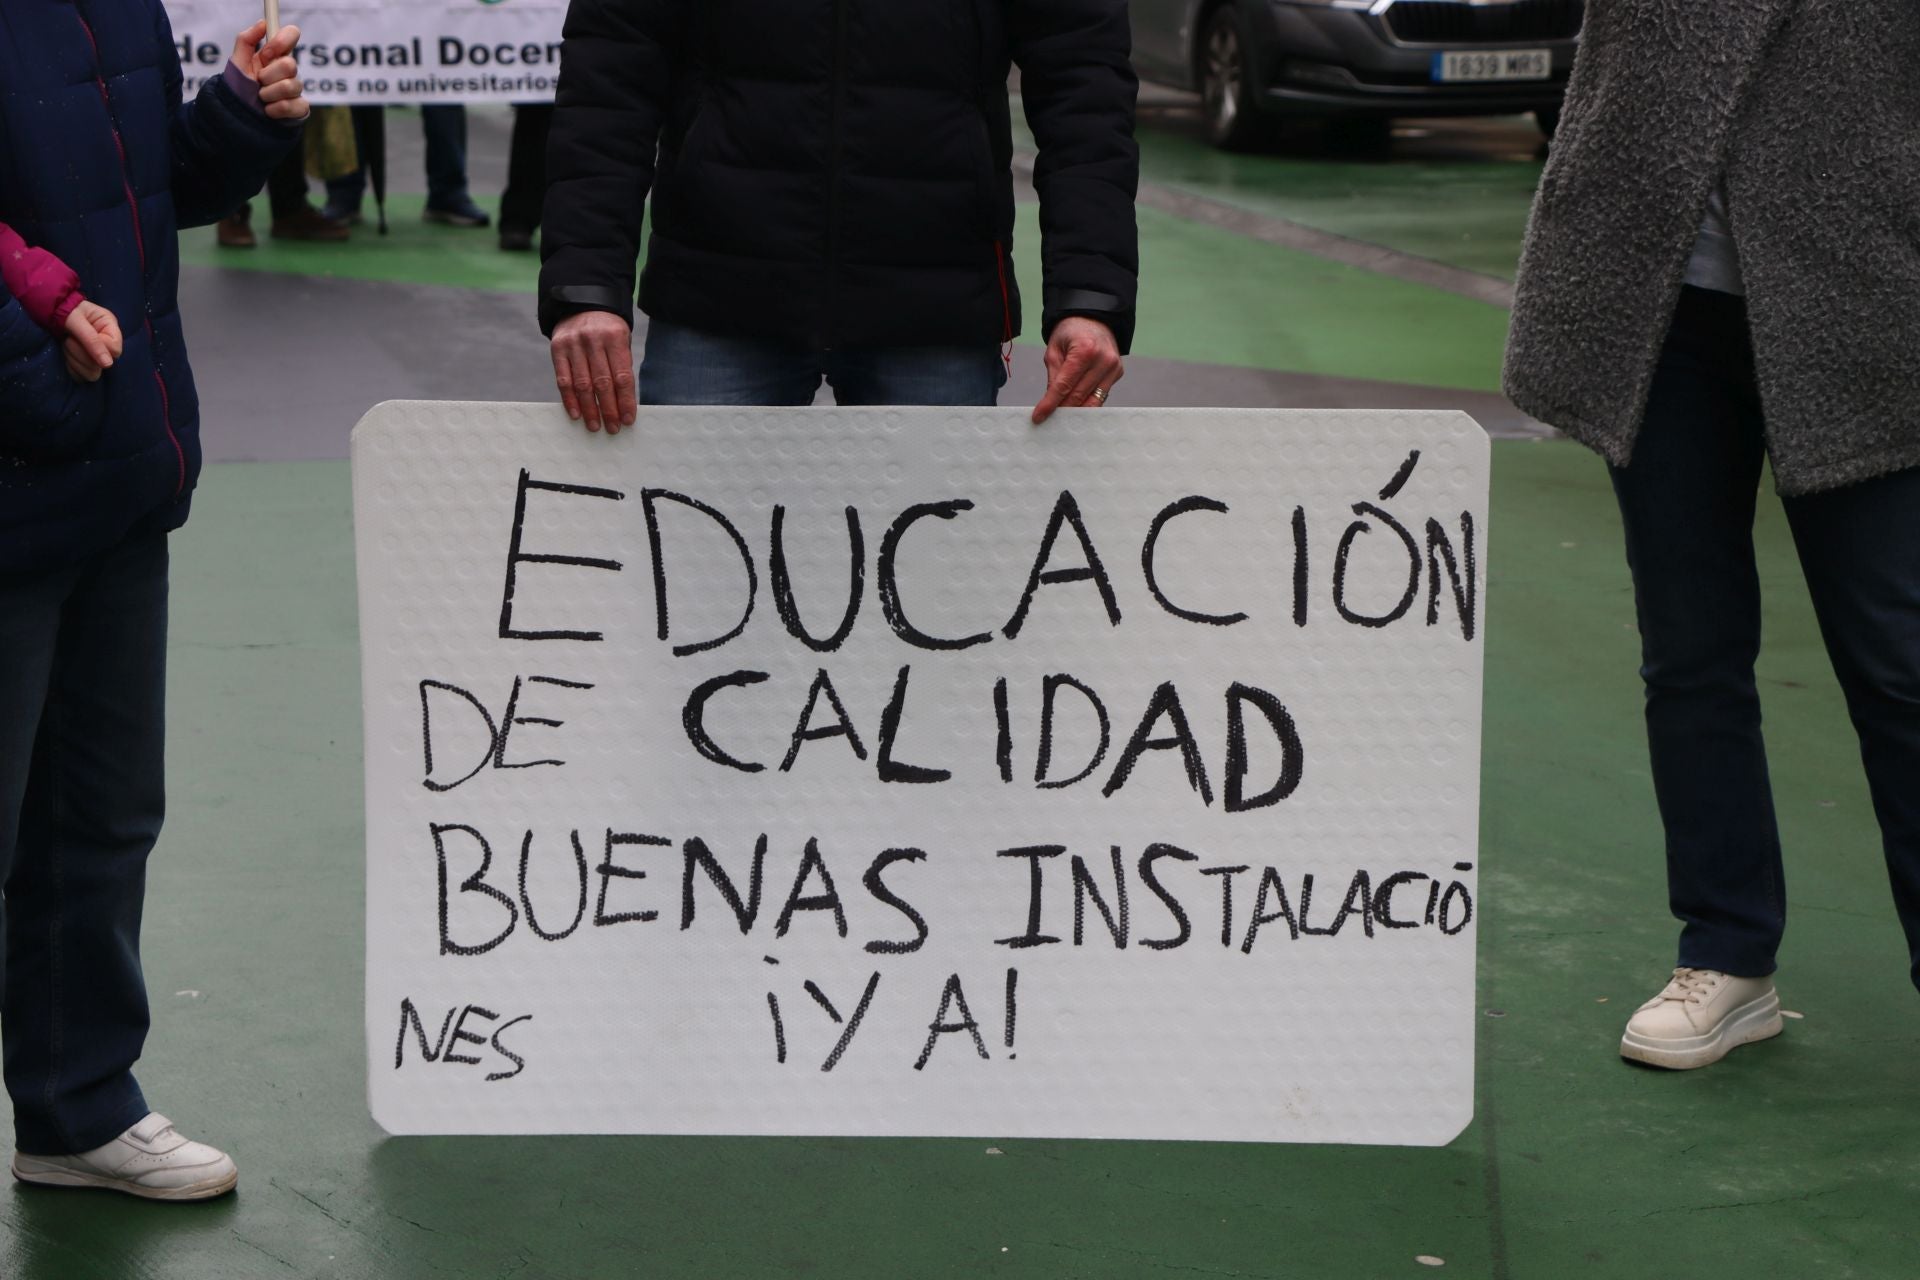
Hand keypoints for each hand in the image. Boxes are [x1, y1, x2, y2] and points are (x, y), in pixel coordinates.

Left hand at [61, 301, 121, 382]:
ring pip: (93, 373)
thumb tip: (108, 365)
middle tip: (69, 340)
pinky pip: (81, 376)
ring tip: (66, 344)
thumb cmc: (64, 309)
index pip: (115, 350)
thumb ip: (91, 340)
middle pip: (103, 365)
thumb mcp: (76, 320)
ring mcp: (97, 356)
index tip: (81, 338)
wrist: (50, 310)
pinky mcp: (85, 364)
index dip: (98, 348)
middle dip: (82, 354)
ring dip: (75, 360)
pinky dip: (71, 367)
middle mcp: (107, 344)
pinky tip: (66, 355)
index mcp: (110, 328)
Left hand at [232, 21, 310, 121]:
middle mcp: (289, 70)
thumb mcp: (238, 61)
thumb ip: (246, 39)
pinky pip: (292, 105)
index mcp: (275, 54)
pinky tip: (268, 110)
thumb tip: (263, 23)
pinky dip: (275, 109)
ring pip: (290, 86)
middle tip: (259, 81)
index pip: (292, 34)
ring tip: (260, 98)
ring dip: (268, 94)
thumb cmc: (239, 86)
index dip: (280, 42)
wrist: (239, 114)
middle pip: (290, 65)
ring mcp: (296, 89)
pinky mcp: (300, 108)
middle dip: (268, 75)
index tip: (266, 53)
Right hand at [550, 311, 636, 432]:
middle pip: (602, 383)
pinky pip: (563, 379)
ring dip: (589, 408)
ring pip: (582, 384)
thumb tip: (624, 402)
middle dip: (609, 409)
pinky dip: (569, 399)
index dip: (625, 401)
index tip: (628, 420)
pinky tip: (576, 414)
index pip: (622, 376)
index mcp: (615, 338)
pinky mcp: (557, 349)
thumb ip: (622, 366)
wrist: (581, 303)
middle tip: (612, 428)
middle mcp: (594, 340)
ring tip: (594, 426)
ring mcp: (574, 344)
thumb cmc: (607, 329)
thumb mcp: (621, 339)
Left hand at [1032, 316, 1123, 423]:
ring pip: (1092, 401)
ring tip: (1061, 417)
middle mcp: (1103, 360)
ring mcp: (1113, 367)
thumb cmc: (1071, 332)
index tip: (1039, 416)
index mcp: (1084, 350)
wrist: (1094, 318)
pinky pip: (1100, 396)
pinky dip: (1087, 403)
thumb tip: (1050, 403)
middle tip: (1048, 419)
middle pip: (1078, 396)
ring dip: (1076, 411)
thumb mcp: (1054, 349)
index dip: (1050, 403)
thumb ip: (1053, 377)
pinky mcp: (1117, 373)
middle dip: (1062, 409)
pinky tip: (1076, 407)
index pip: (1064, 385)